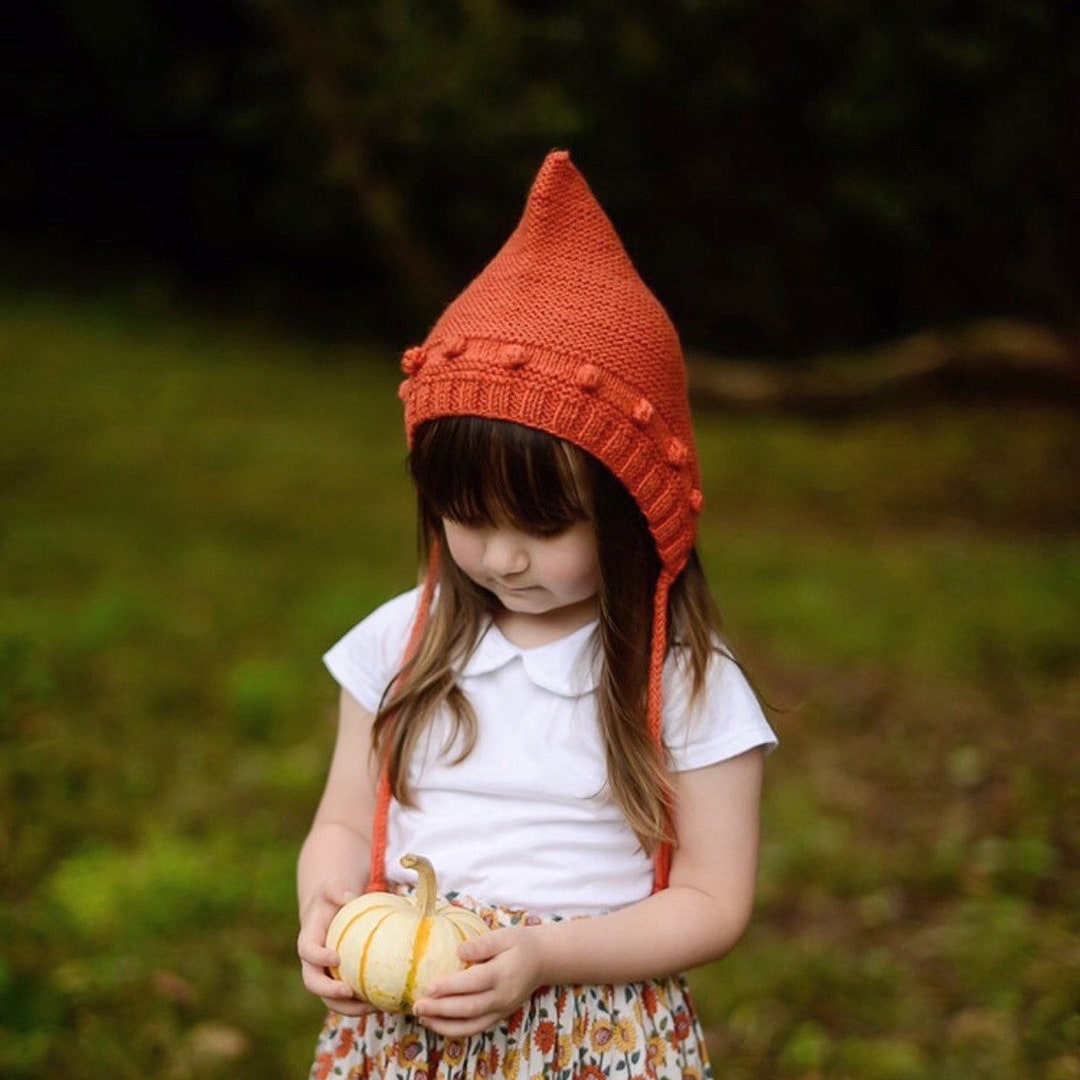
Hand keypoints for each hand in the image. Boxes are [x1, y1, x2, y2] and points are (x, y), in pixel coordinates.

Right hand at [297, 879, 375, 1016]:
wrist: (330, 912)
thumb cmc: (332, 898)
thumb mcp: (332, 888)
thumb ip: (337, 890)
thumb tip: (350, 897)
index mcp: (308, 939)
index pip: (307, 951)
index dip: (318, 957)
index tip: (336, 958)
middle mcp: (313, 963)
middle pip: (313, 983)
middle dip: (328, 991)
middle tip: (349, 991)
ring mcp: (324, 975)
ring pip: (330, 999)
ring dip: (348, 1007)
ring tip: (372, 1006)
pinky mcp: (338, 981)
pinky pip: (347, 999)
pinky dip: (362, 1003)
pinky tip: (383, 1002)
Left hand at [412, 927, 543, 1036]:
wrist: (543, 961)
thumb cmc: (520, 944)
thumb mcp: (505, 935)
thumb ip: (483, 943)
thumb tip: (459, 951)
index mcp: (503, 974)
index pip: (473, 983)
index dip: (450, 987)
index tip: (429, 987)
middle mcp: (502, 997)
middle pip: (469, 1008)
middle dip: (441, 1009)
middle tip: (417, 1005)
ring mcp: (501, 1010)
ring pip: (471, 1025)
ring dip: (444, 1025)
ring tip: (422, 1017)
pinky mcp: (499, 1017)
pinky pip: (475, 1029)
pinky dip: (455, 1030)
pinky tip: (438, 1023)